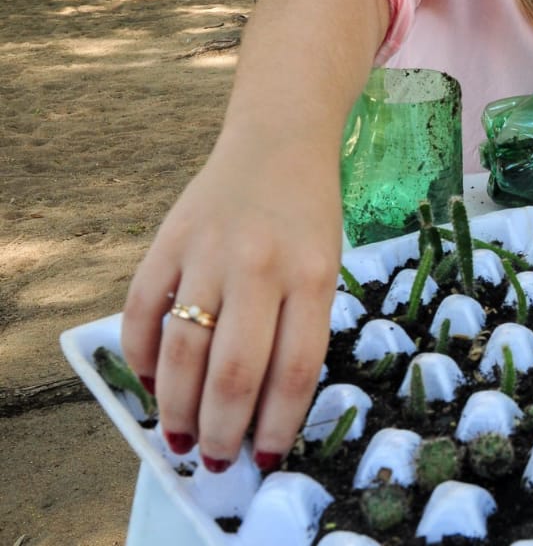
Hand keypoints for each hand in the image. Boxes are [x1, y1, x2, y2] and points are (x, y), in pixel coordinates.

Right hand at [120, 137, 340, 473]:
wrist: (279, 140)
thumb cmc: (309, 214)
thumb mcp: (325, 266)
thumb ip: (299, 325)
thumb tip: (263, 405)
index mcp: (310, 277)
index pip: (293, 370)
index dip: (276, 424)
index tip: (267, 457)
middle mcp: (259, 266)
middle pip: (234, 371)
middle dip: (222, 430)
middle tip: (216, 458)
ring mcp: (208, 253)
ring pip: (183, 351)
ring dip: (176, 406)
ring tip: (180, 438)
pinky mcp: (167, 240)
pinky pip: (142, 312)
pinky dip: (142, 356)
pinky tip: (154, 382)